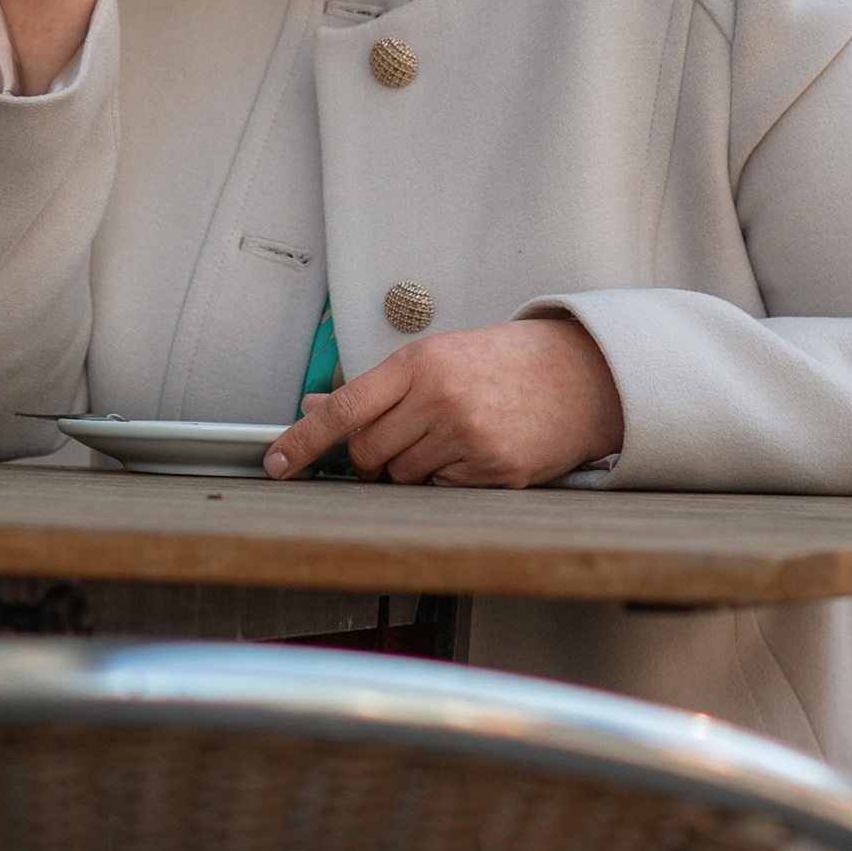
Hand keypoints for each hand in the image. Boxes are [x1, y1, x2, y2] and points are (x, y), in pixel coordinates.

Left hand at [263, 317, 622, 487]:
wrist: (577, 375)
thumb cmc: (501, 363)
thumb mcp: (436, 358)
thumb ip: (376, 388)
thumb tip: (312, 409)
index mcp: (419, 363)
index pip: (343, 409)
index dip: (302, 441)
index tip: (274, 465)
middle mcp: (440, 399)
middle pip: (366, 454)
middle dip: (369, 459)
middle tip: (399, 441)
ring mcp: (468, 437)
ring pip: (401, 478)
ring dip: (410, 470)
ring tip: (448, 438)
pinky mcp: (494, 472)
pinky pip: (441, 492)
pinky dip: (447, 481)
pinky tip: (474, 452)